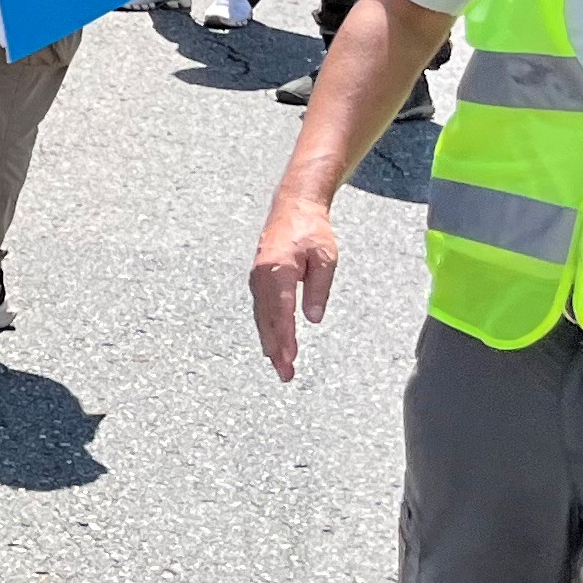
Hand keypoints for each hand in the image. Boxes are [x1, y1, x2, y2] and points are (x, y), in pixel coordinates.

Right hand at [249, 195, 341, 380]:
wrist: (293, 208)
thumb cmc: (312, 231)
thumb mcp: (325, 259)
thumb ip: (318, 289)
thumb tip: (312, 319)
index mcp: (277, 271)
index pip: (281, 313)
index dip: (285, 339)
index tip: (289, 359)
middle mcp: (261, 278)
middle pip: (267, 322)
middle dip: (276, 350)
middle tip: (286, 374)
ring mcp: (257, 279)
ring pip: (261, 318)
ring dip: (270, 343)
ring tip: (280, 365)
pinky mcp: (258, 280)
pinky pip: (261, 310)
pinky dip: (266, 329)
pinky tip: (272, 343)